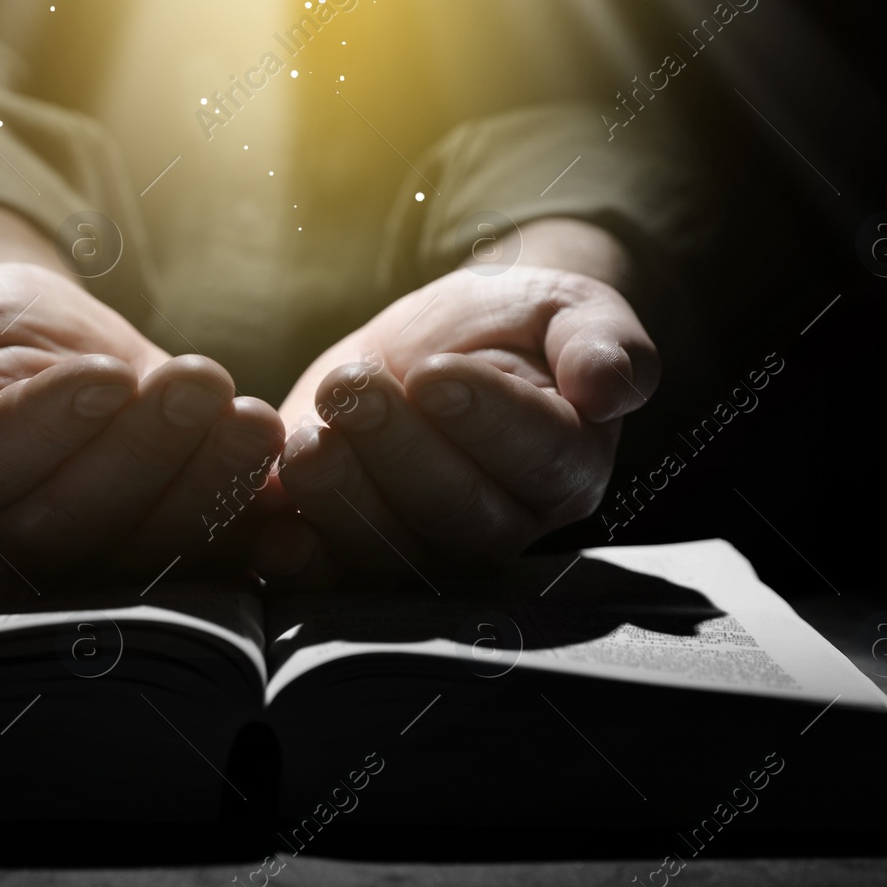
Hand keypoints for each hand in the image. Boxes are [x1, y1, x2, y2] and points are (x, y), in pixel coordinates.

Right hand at [0, 207, 284, 579]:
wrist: (53, 349)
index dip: (53, 424)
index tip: (110, 373)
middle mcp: (13, 536)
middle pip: (77, 517)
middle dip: (147, 451)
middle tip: (199, 382)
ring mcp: (93, 555)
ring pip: (149, 543)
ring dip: (209, 486)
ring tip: (253, 419)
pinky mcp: (164, 554)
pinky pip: (210, 561)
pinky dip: (253, 540)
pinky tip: (293, 508)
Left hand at [256, 218, 657, 587]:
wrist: (438, 345)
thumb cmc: (516, 328)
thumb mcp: (569, 309)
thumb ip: (602, 344)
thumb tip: (612, 387)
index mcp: (565, 465)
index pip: (537, 455)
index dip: (484, 419)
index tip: (433, 374)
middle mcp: (503, 524)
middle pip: (458, 513)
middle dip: (398, 451)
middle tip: (353, 389)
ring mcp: (427, 549)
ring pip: (392, 550)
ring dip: (343, 502)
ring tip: (304, 442)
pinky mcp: (355, 554)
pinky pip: (332, 577)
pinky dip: (300, 564)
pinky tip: (273, 538)